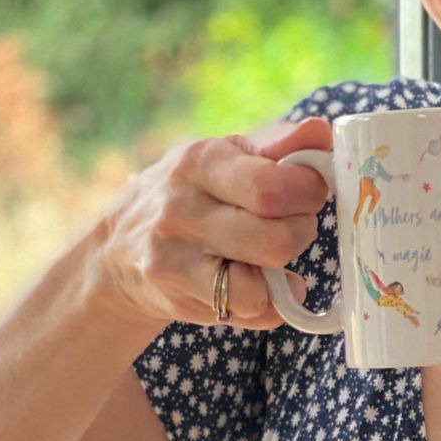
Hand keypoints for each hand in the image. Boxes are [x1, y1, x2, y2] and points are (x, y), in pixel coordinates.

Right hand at [91, 115, 333, 328]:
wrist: (118, 248)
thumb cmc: (192, 196)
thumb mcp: (227, 159)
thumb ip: (278, 147)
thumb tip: (322, 131)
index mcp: (201, 160)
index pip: (274, 186)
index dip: (309, 192)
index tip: (309, 192)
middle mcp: (181, 207)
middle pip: (277, 237)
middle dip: (301, 232)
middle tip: (291, 225)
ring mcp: (174, 254)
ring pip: (262, 282)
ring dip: (281, 271)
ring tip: (267, 256)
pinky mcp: (176, 294)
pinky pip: (251, 309)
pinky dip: (266, 303)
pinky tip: (255, 285)